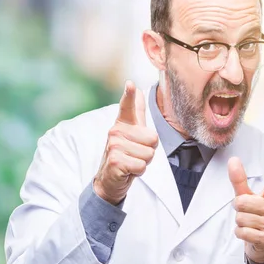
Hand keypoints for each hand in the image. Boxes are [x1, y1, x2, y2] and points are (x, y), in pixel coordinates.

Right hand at [94, 81, 158, 204]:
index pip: (127, 106)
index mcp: (122, 123)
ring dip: (144, 162)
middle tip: (135, 155)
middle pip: (153, 139)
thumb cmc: (125, 155)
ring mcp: (114, 145)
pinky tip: (128, 170)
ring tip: (131, 162)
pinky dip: (139, 171)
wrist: (109, 180)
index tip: (130, 84)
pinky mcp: (116, 160)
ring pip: (149, 154)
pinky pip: (142, 166)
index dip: (130, 96)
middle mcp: (116, 131)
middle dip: (149, 151)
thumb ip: (137, 113)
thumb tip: (139, 90)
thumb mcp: (132, 133)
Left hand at [228, 157, 263, 263]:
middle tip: (247, 213)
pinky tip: (249, 233)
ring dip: (239, 223)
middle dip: (238, 209)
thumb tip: (232, 159)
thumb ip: (240, 179)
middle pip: (241, 202)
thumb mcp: (247, 196)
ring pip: (240, 218)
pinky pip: (242, 232)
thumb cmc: (254, 214)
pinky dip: (240, 233)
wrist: (263, 242)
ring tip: (250, 224)